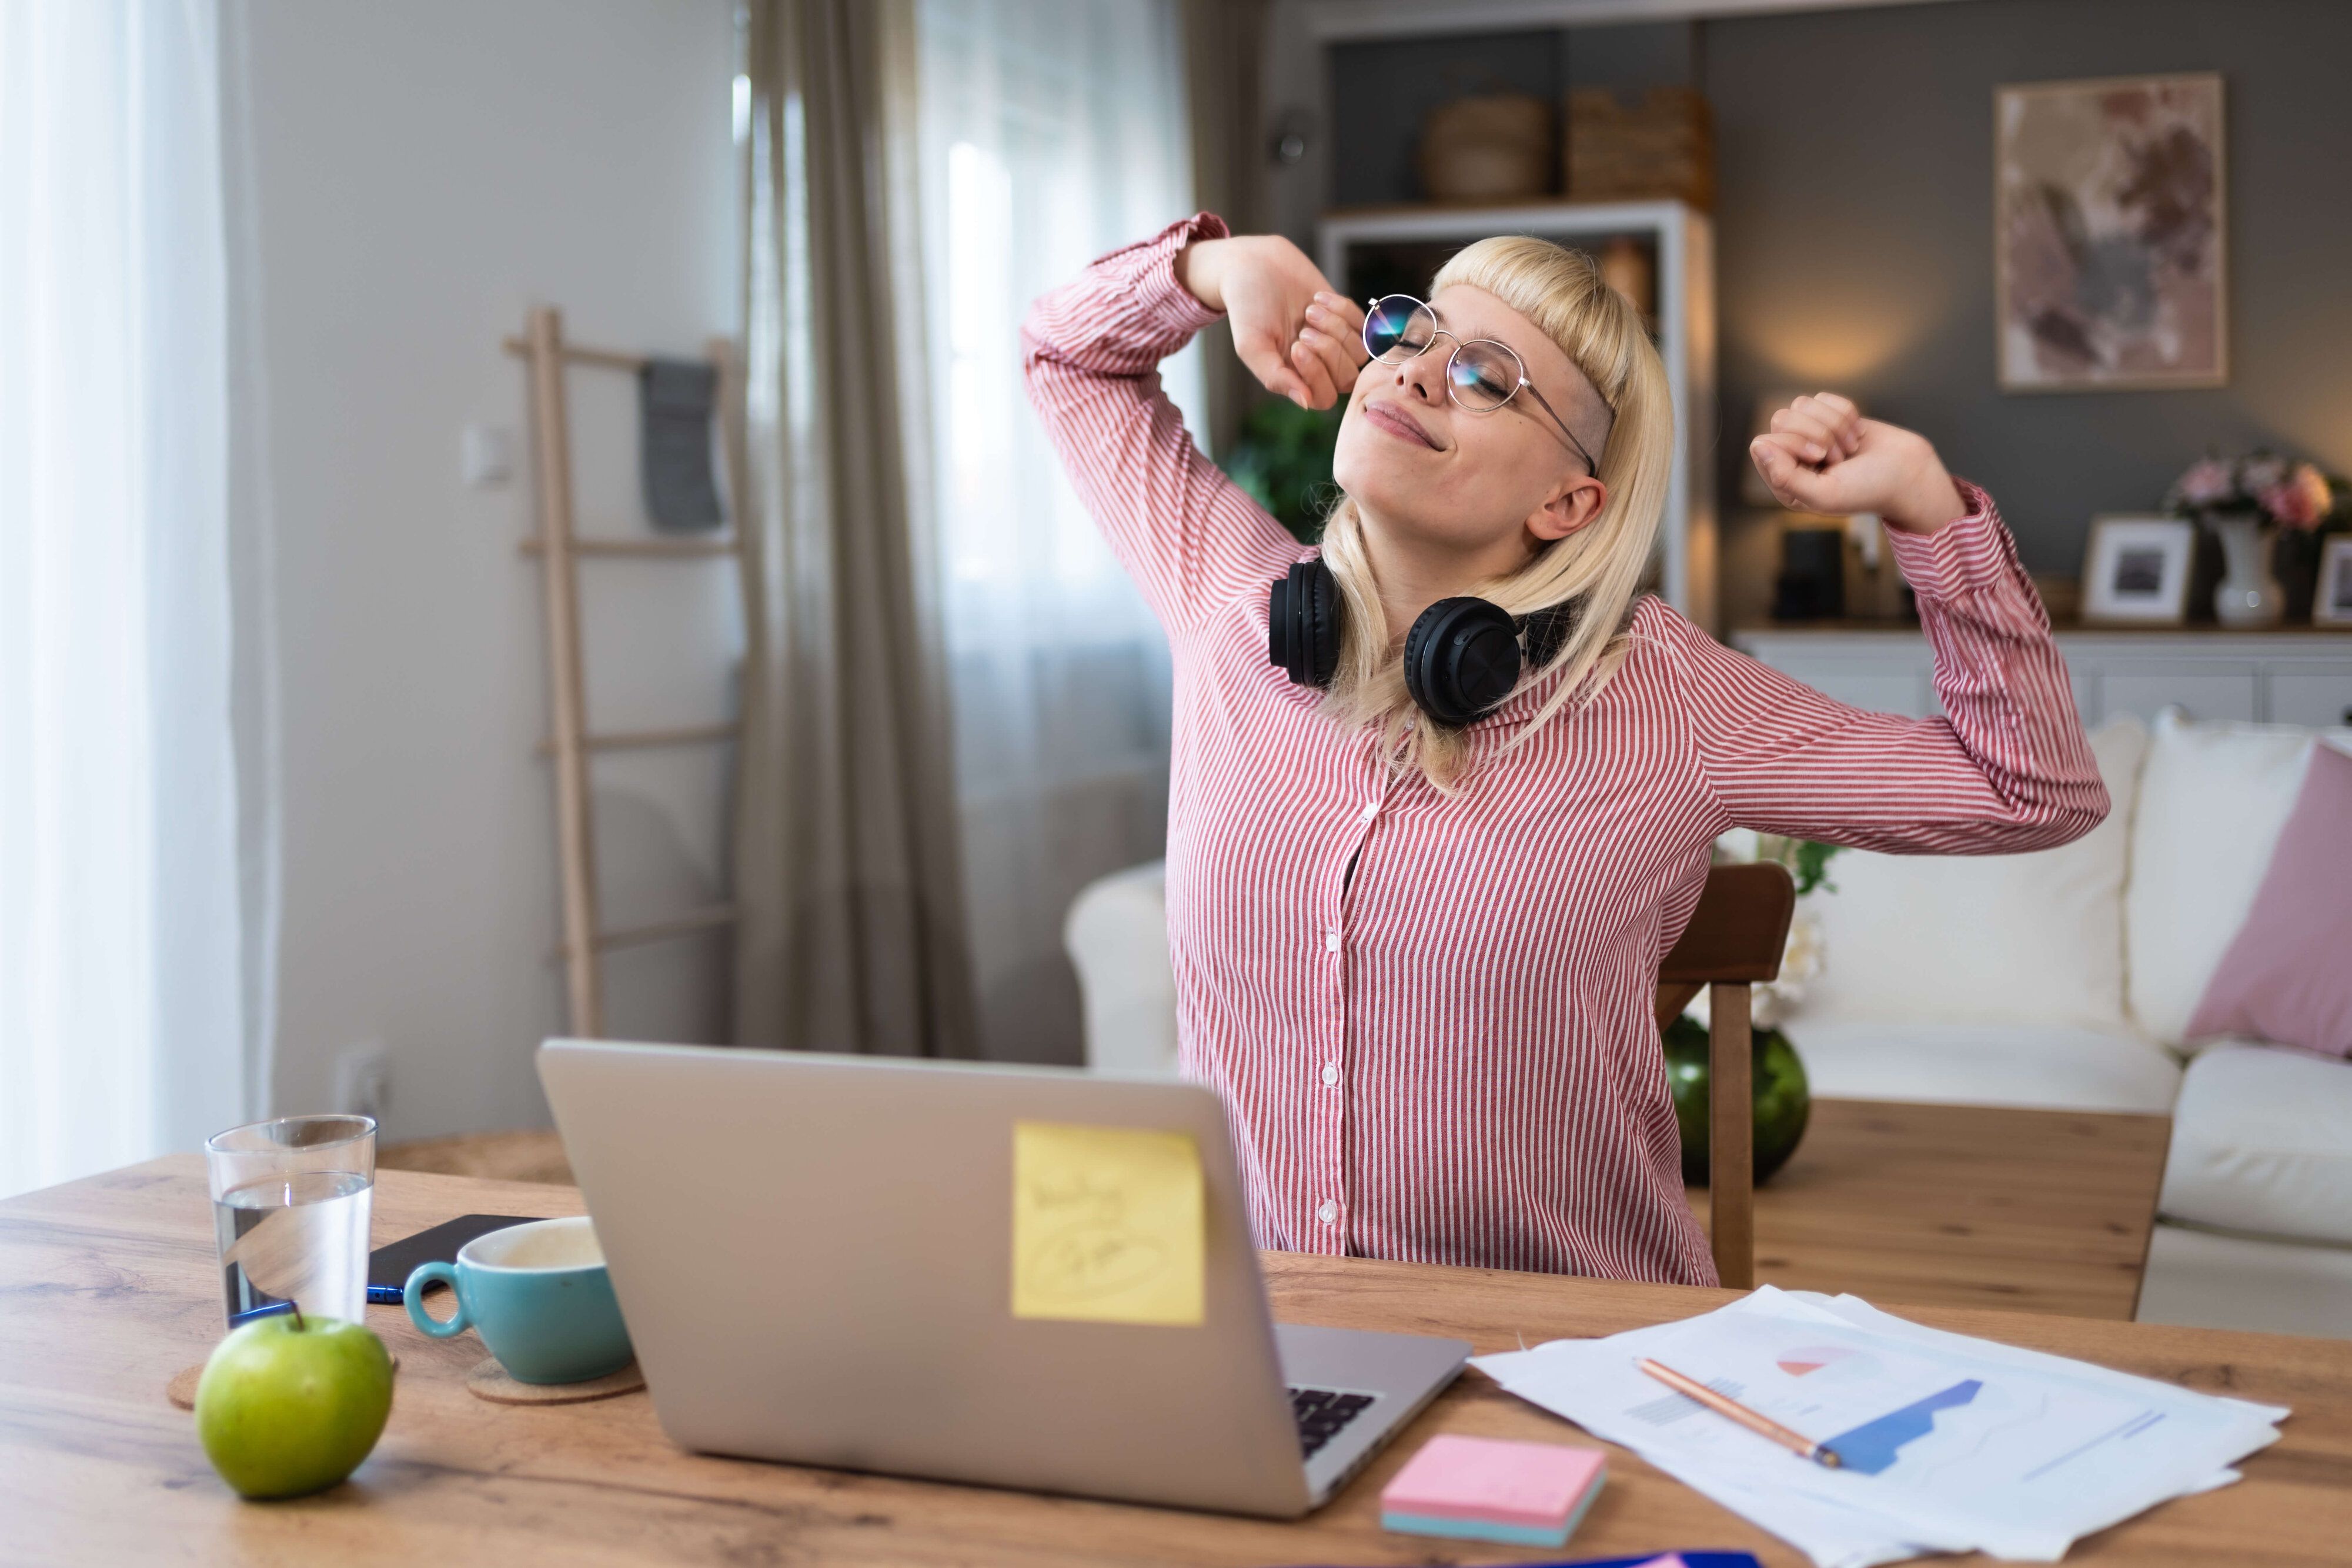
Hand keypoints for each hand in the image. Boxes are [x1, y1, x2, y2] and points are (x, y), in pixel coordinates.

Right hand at [1175, 235, 1366, 409]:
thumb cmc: (1247, 309)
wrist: (1255, 266)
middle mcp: (1318, 365)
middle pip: (1346, 378)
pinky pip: (1363, 324)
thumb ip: (1275, 377)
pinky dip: (1343, 309)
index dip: (1316, 375)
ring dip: (1335, 328)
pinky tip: (1317, 298)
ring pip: (1358, 353)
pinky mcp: (1346, 317)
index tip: (1296, 346)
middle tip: (1302, 328)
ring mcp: (1335, 342)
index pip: (1323, 398)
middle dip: (1327, 350)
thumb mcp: (1251, 346)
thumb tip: (1305, 403)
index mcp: (1294, 379)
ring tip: (1309, 310)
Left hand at [1748, 393, 1966, 532]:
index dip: (1794, 445)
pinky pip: (1824, 397)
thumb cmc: (1867, 489)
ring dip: (1835, 425)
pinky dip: (1847, 413)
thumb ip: (1784, 477)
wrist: (1908, 473)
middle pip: (1781, 419)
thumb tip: (1758, 446)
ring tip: (1850, 448)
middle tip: (1839, 456)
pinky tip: (1857, 436)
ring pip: (1802, 404)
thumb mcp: (1823, 494)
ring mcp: (1810, 434)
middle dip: (1818, 433)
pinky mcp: (1830, 417)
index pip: (1765, 444)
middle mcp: (1792, 457)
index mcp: (1783, 481)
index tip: (1821, 459)